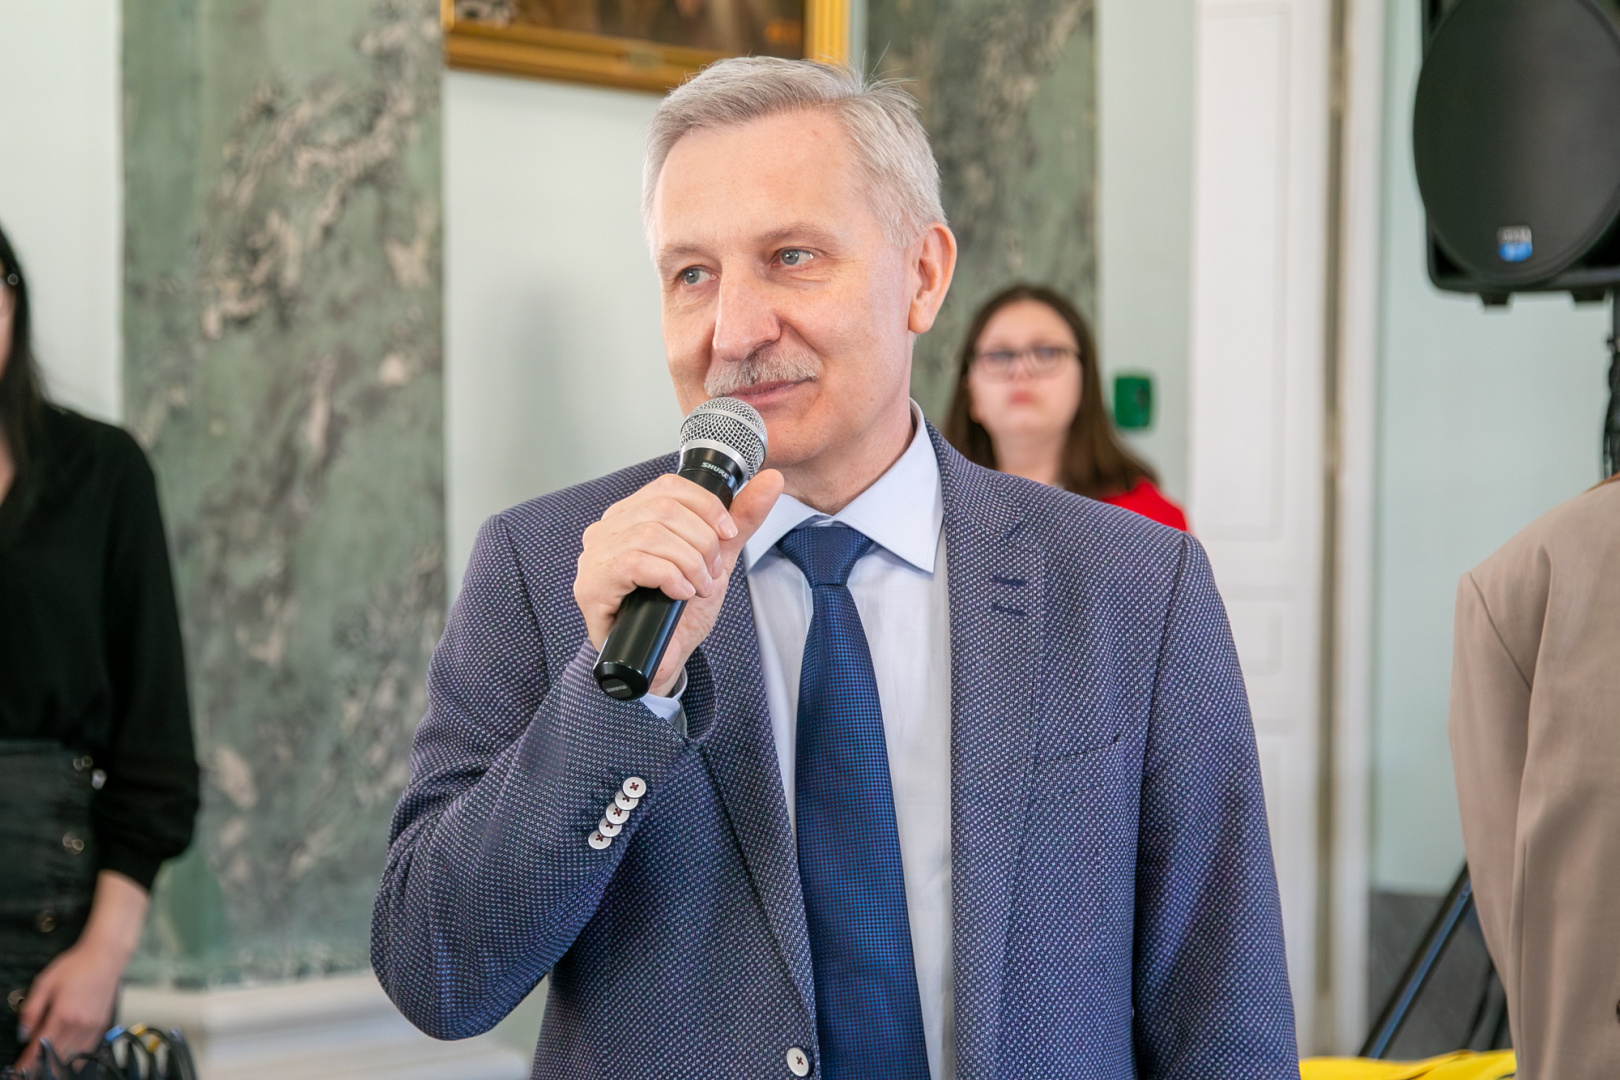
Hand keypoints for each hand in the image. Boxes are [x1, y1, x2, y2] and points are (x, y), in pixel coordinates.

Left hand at [16, 871, 147, 1071]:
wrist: (106, 956)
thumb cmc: (77, 965)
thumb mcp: (45, 982)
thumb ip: (31, 1010)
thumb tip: (24, 1033)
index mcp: (64, 1015)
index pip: (41, 1046)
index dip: (28, 1060)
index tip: (20, 1068)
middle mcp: (80, 1024)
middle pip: (56, 1055)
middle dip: (41, 1065)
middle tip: (30, 1069)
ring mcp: (93, 1026)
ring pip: (73, 1056)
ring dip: (58, 1064)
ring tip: (47, 1066)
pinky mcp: (101, 1024)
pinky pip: (87, 1049)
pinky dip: (75, 1057)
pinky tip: (68, 1058)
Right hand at [576, 469, 783, 695]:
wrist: (661, 660)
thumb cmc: (680, 610)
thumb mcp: (717, 558)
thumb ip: (742, 520)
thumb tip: (772, 480)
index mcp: (631, 515)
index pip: (668, 486)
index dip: (706, 505)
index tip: (728, 532)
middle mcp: (607, 529)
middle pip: (663, 509)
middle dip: (701, 541)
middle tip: (711, 573)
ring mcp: (595, 556)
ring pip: (652, 535)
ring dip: (689, 563)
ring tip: (699, 587)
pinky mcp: (591, 585)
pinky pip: (635, 563)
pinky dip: (670, 577)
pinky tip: (680, 594)